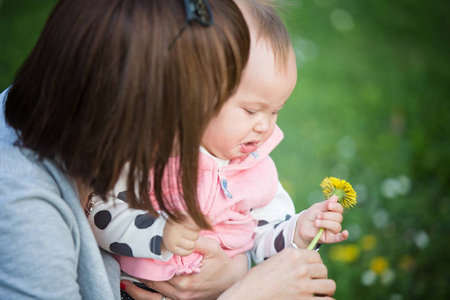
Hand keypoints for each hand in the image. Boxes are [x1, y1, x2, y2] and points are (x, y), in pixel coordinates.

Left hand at [128, 237, 247, 299]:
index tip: (135, 254)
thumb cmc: (222, 263)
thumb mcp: (213, 248)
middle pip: (153, 284)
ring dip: (138, 290)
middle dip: (139, 274)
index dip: (146, 262)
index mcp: (185, 280)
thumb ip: (196, 240)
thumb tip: (182, 233)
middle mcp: (180, 292)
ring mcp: (180, 299)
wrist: (233, 279)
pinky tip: (137, 292)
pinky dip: (147, 297)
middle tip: (127, 263)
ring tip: (125, 283)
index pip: (159, 271)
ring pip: (153, 297)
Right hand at [162, 211, 201, 255]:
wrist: (166, 231)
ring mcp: (172, 238)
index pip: (197, 224)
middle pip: (195, 236)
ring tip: (187, 239)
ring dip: (192, 243)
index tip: (201, 226)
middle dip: (195, 235)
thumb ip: (202, 217)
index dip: (201, 226)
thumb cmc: (183, 222)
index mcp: (180, 217)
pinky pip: (186, 253)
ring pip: (192, 245)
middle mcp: (174, 227)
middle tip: (189, 233)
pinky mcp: (171, 248)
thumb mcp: (191, 216)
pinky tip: (184, 245)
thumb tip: (212, 219)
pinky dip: (188, 250)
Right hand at [219, 248, 335, 299]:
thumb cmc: (255, 280)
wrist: (247, 295)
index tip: (310, 272)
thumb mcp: (273, 262)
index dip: (314, 265)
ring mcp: (303, 284)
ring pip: (329, 284)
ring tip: (319, 294)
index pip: (316, 257)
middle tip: (314, 284)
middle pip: (323, 269)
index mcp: (292, 254)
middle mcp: (300, 267)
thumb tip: (303, 264)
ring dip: (325, 289)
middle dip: (320, 277)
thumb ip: (289, 261)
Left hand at [294, 195, 348, 248]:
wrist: (302, 226)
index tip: (328, 206)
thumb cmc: (310, 216)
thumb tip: (335, 197)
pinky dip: (344, 236)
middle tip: (317, 216)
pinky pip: (340, 238)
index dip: (335, 207)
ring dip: (326, 223)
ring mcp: (333, 230)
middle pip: (338, 217)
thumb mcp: (317, 208)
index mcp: (332, 212)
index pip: (339, 209)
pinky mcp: (330, 238)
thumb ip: (326, 204)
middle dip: (327, 216)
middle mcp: (335, 220)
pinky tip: (345, 233)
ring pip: (336, 226)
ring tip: (316, 222)